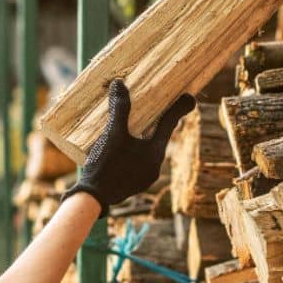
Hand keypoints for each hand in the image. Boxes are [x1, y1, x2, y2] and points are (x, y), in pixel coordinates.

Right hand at [61, 79, 194, 217]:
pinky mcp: (132, 183)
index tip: (189, 97)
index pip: (170, 124)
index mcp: (155, 152)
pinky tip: (121, 147)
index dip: (179, 108)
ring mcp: (144, 177)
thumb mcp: (113, 134)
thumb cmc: (106, 165)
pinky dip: (134, 150)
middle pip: (159, 137)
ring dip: (142, 137)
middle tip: (155, 107)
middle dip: (158, 122)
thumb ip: (119, 109)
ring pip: (148, 150)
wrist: (93, 198)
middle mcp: (154, 166)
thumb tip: (119, 83)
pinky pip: (138, 161)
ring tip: (131, 125)